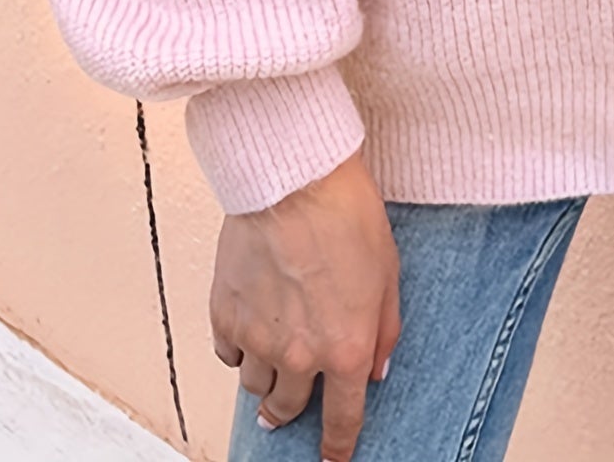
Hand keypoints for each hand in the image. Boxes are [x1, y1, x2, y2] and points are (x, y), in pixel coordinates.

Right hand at [209, 149, 400, 461]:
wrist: (295, 180)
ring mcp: (257, 339)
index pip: (343, 420)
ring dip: (264, 381)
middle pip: (288, 409)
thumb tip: (377, 368)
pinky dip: (237, 350)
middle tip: (284, 412)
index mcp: (344, 350)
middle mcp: (298, 355)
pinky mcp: (224, 315)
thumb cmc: (347, 216)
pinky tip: (248, 329)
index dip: (338, 447)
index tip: (333, 459)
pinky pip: (227, 355)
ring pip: (254, 387)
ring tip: (270, 361)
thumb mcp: (389, 274)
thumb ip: (385, 330)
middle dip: (288, 415)